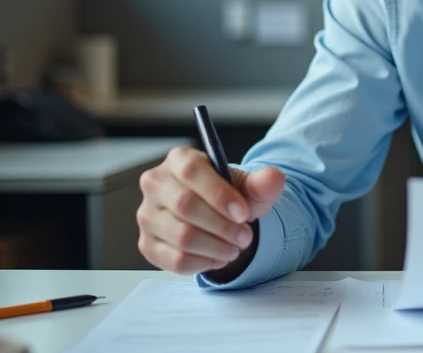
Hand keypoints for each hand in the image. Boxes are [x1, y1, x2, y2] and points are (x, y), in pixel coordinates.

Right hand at [136, 146, 284, 274]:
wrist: (217, 217)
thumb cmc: (228, 197)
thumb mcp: (249, 186)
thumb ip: (262, 183)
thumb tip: (274, 178)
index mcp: (178, 159)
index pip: (191, 171)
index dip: (219, 194)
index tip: (243, 213)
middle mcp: (156, 184)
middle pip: (185, 206)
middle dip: (222, 226)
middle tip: (245, 237)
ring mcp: (147, 215)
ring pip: (181, 236)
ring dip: (216, 247)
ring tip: (235, 247)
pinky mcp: (147, 244)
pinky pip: (174, 260)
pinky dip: (203, 263)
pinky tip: (219, 257)